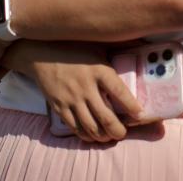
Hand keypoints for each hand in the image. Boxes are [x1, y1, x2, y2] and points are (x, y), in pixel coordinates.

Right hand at [13, 42, 143, 142]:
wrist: (40, 54)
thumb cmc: (74, 48)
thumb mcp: (98, 46)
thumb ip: (117, 51)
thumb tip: (142, 44)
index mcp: (99, 70)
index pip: (120, 92)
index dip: (132, 106)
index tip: (140, 114)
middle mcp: (86, 87)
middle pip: (106, 117)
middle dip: (118, 130)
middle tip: (124, 133)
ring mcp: (72, 99)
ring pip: (91, 127)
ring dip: (103, 136)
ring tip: (109, 137)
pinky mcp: (59, 107)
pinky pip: (75, 127)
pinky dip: (85, 135)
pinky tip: (92, 136)